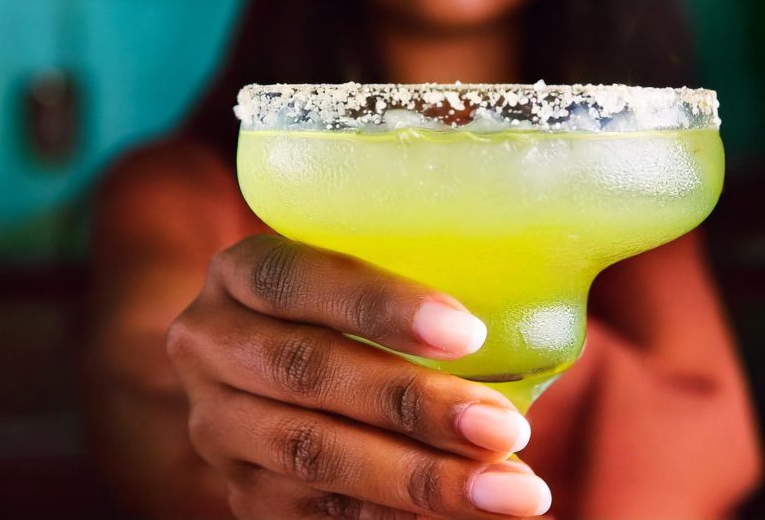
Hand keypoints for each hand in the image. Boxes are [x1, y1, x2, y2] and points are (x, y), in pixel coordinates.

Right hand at [166, 235, 552, 518]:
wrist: (267, 371)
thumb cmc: (344, 310)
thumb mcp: (357, 271)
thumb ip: (418, 269)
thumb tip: (552, 276)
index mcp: (241, 273)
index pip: (296, 280)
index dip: (377, 306)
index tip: (466, 332)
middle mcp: (212, 346)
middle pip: (307, 372)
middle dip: (412, 405)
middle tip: (503, 427)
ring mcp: (219, 426)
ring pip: (316, 455)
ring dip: (420, 479)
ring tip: (512, 489)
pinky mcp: (242, 492)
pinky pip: (321, 510)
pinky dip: (398, 514)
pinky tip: (466, 512)